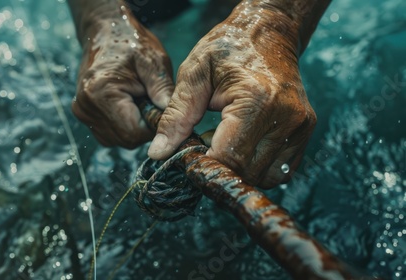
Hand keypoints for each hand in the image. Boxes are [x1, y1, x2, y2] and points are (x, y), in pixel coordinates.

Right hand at [72, 15, 173, 147]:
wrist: (107, 32)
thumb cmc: (132, 43)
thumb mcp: (154, 62)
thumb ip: (163, 90)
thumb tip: (173, 118)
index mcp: (101, 93)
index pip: (134, 133)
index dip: (153, 127)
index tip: (162, 110)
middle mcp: (86, 107)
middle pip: (126, 139)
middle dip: (144, 126)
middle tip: (151, 101)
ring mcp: (82, 112)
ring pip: (118, 140)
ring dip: (134, 126)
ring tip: (138, 99)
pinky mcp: (84, 114)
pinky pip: (110, 134)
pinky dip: (123, 125)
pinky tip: (128, 104)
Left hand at [148, 4, 315, 188]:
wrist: (268, 33)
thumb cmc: (228, 48)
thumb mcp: (194, 74)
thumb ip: (176, 116)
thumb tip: (159, 152)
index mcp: (256, 101)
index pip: (229, 158)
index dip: (204, 167)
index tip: (188, 159)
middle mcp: (286, 117)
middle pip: (246, 172)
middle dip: (219, 167)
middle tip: (204, 144)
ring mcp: (300, 126)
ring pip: (264, 177)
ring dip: (239, 168)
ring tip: (225, 139)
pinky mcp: (305, 131)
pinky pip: (279, 170)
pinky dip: (257, 166)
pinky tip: (243, 142)